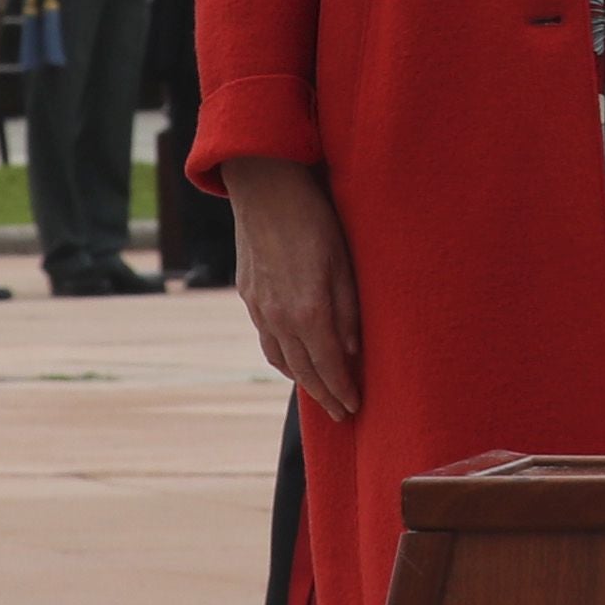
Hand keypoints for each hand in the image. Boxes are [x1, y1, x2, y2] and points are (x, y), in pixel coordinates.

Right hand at [228, 158, 362, 418]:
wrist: (265, 189)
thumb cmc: (315, 218)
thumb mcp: (345, 261)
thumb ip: (349, 309)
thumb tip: (353, 350)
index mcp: (308, 310)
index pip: (328, 365)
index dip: (342, 389)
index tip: (355, 408)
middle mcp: (279, 317)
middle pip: (304, 370)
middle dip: (325, 394)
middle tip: (343, 415)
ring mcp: (259, 308)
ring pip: (281, 358)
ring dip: (303, 380)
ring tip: (322, 394)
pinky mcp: (249, 296)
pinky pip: (267, 340)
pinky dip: (282, 358)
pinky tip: (293, 361)